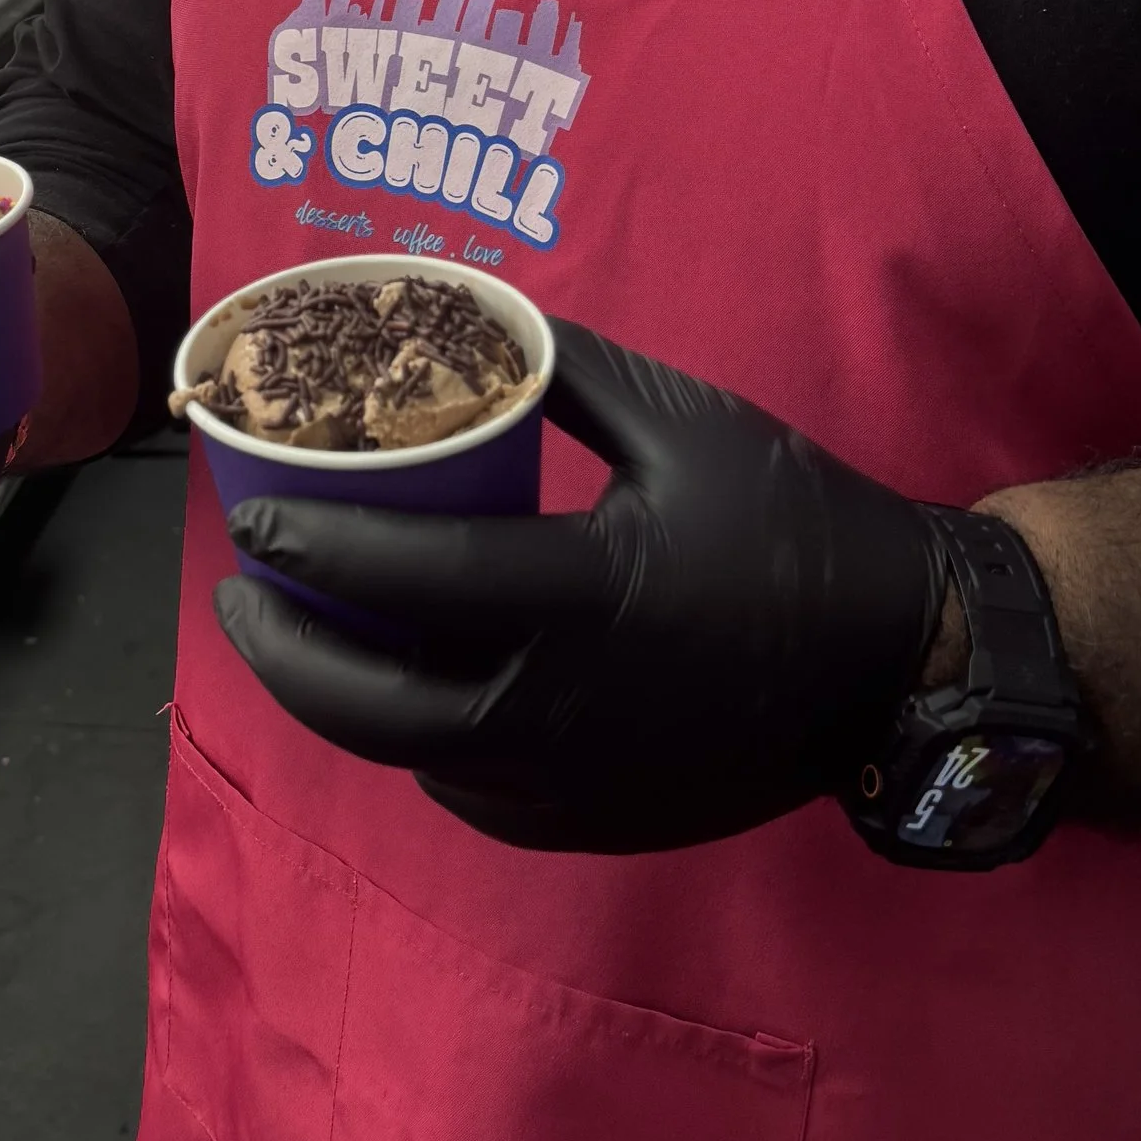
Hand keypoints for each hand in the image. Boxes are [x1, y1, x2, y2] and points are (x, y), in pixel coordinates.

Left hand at [214, 321, 957, 850]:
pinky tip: (401, 699)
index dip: (313, 544)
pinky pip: (469, 792)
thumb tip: (465, 318)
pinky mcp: (595, 822)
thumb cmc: (795, 524)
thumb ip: (562, 370)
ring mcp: (574, 782)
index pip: (403, 578)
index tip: (254, 512)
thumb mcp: (683, 419)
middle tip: (240, 592)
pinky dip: (417, 746)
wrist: (900, 660)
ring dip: (337, 699)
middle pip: (368, 701)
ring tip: (298, 637)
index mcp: (580, 598)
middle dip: (282, 648)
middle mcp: (559, 708)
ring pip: (409, 754)